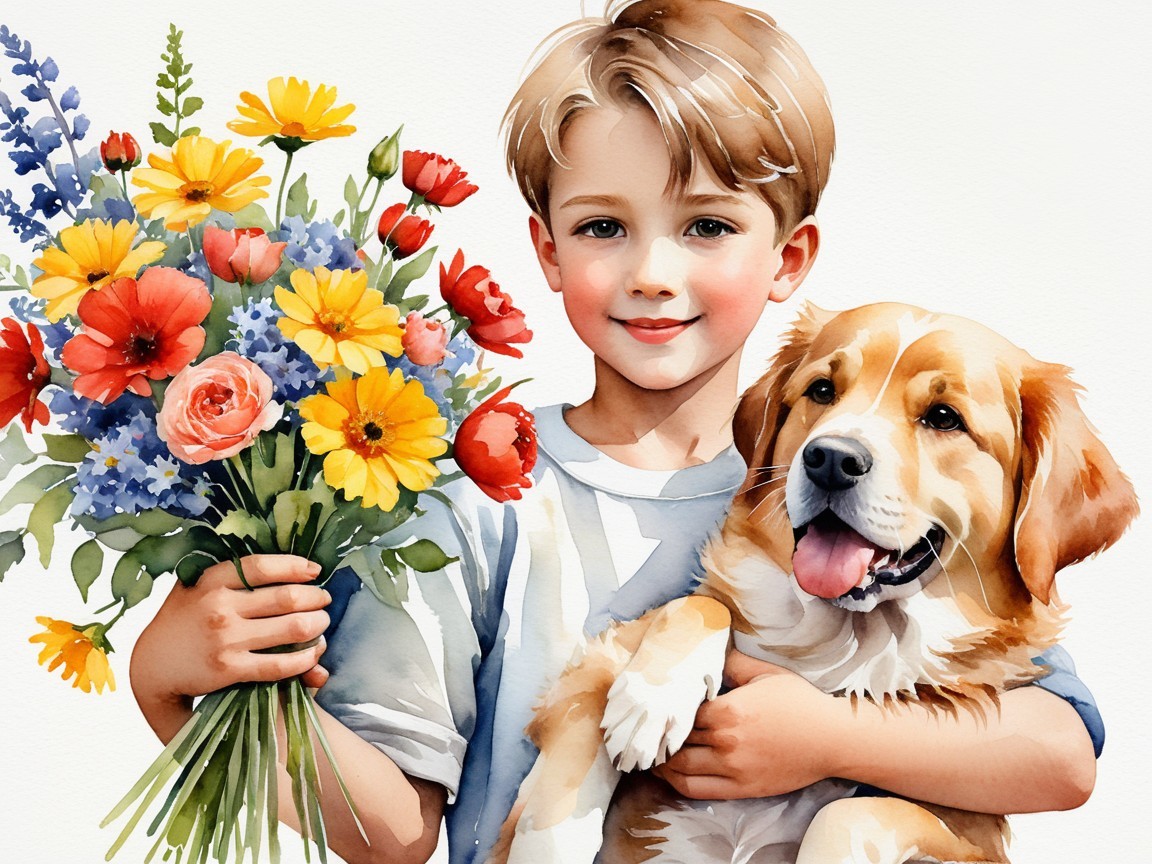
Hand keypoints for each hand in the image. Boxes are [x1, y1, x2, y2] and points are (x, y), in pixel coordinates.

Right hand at [130, 555, 332, 718]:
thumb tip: (279, 562)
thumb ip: (229, 574)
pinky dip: (306, 659)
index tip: (314, 570)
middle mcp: (220, 607)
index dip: (296, 566)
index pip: (263, 566)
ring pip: (292, 628)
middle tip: (324, 600)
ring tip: (322, 623)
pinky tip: (314, 653)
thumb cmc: (183, 620)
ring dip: (318, 625)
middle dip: (316, 598)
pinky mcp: (230, 669)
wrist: (152, 666)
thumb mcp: (195, 586)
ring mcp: (226, 639)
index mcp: (212, 581)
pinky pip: (281, 664)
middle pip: (288, 597)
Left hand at [652, 651, 842, 799]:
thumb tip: (710, 650)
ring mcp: (731, 767)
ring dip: (660, 759)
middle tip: (646, 727)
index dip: (668, 707)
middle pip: (677, 737)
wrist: (832, 739)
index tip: (657, 703)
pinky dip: (675, 782)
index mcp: (728, 709)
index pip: (682, 709)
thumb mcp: (766, 673)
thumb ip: (733, 661)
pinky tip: (667, 773)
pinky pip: (695, 789)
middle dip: (660, 732)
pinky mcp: (740, 788)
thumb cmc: (801, 703)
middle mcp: (725, 740)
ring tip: (650, 750)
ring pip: (679, 766)